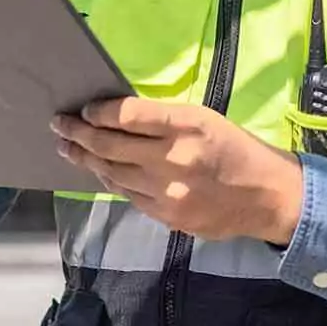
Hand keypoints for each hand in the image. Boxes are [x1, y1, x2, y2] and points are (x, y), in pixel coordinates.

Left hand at [52, 98, 304, 245]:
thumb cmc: (236, 149)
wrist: (267, 198)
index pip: (128, 115)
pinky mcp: (167, 216)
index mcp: (187, 125)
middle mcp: (174, 158)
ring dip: (86, 159)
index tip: (83, 108)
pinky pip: (128, 195)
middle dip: (79, 133)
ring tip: (68, 147)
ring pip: (112, 173)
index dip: (99, 111)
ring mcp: (168, 192)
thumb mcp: (205, 120)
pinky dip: (110, 180)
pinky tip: (99, 171)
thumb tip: (118, 117)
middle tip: (59, 125)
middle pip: (110, 146)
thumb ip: (164, 120)